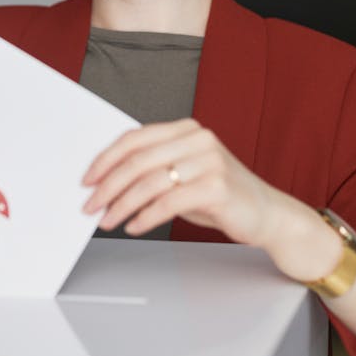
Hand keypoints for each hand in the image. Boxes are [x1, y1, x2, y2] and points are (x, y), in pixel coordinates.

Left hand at [82, 119, 281, 248]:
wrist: (267, 213)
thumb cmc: (218, 194)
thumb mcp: (183, 173)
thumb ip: (153, 169)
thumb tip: (106, 181)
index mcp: (185, 128)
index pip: (135, 138)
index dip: (106, 159)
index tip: (87, 179)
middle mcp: (197, 138)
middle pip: (138, 160)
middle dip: (108, 185)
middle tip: (91, 205)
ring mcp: (209, 160)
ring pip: (150, 182)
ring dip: (122, 204)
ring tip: (108, 221)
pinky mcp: (217, 186)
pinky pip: (169, 202)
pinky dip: (146, 217)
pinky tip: (134, 226)